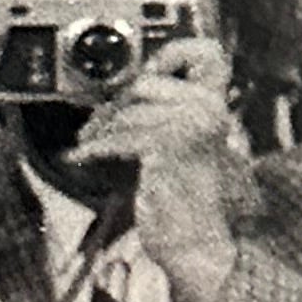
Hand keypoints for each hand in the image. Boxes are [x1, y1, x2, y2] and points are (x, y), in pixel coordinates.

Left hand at [61, 38, 244, 301]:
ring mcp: (191, 126)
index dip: (172, 53)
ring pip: (129, 109)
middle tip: (95, 124)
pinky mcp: (169, 146)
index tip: (144, 72)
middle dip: (115, 103)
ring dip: (99, 128)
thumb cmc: (191, 206)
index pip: (207, 53)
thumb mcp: (185, 149)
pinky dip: (94, 148)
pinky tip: (82, 157)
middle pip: (146, 81)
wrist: (203, 247)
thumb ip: (168, 116)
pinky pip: (120, 135)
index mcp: (219, 107)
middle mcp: (210, 110)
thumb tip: (125, 93)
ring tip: (87, 145)